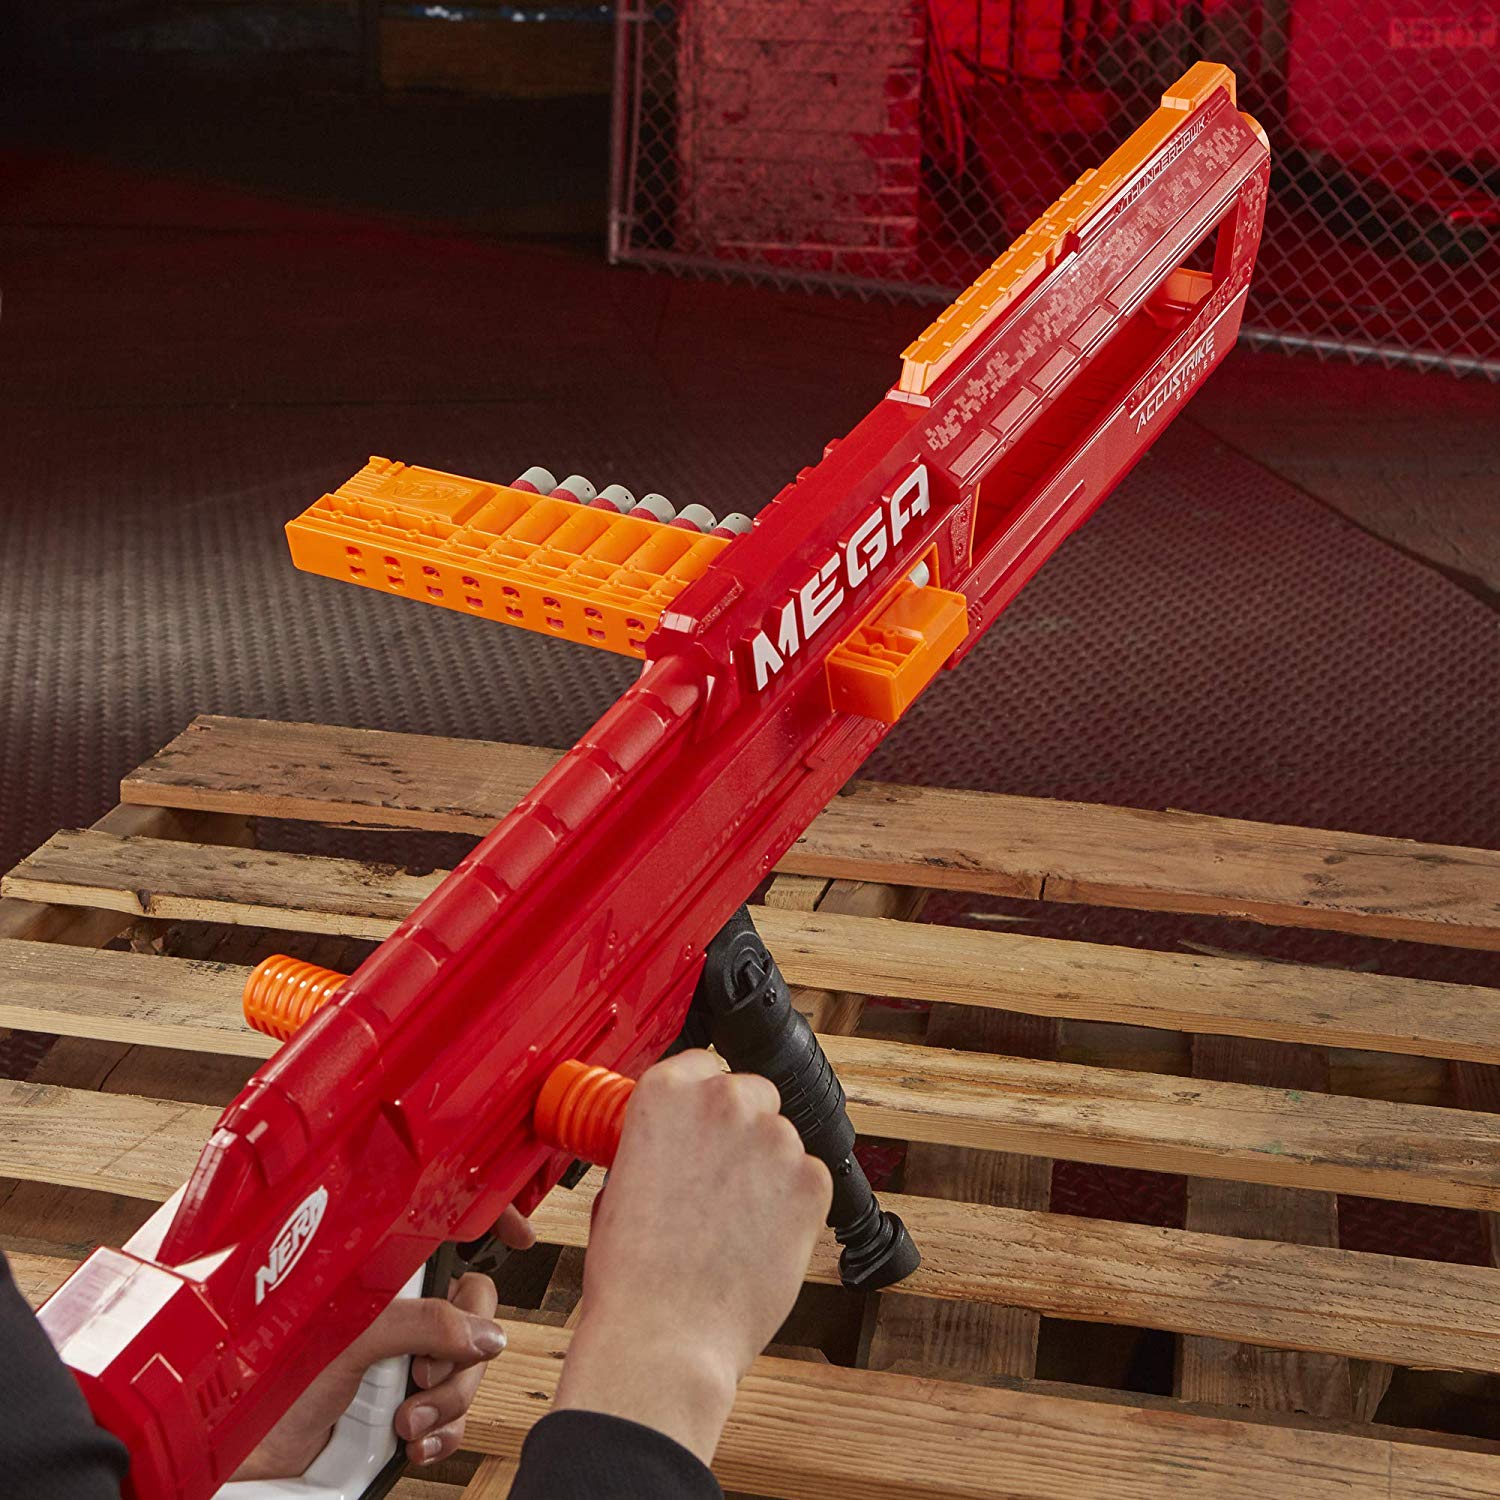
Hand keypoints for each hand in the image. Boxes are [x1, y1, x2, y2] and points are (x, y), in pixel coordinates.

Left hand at [233, 1207, 534, 1479]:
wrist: (244, 1459)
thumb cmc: (266, 1380)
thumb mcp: (350, 1336)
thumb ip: (423, 1324)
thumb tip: (487, 1335)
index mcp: (384, 1272)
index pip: (447, 1229)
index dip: (490, 1219)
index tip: (521, 1234)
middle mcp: (400, 1310)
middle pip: (477, 1311)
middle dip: (465, 1352)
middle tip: (425, 1373)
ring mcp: (404, 1358)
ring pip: (472, 1367)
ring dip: (448, 1401)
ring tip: (403, 1418)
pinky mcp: (405, 1403)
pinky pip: (456, 1414)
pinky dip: (442, 1433)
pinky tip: (410, 1441)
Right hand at [553, 1050, 831, 1464]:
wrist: (665, 1336)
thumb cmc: (632, 1275)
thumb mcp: (618, 1184)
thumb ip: (655, 1145)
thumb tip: (675, 1143)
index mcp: (667, 1092)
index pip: (701, 1065)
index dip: (702, 1099)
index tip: (702, 1126)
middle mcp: (724, 1101)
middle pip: (750, 1092)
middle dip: (741, 1128)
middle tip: (722, 1176)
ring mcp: (774, 1139)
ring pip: (783, 1136)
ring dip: (769, 1166)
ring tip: (738, 1220)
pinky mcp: (813, 1182)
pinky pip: (811, 1177)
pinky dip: (796, 1202)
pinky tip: (763, 1236)